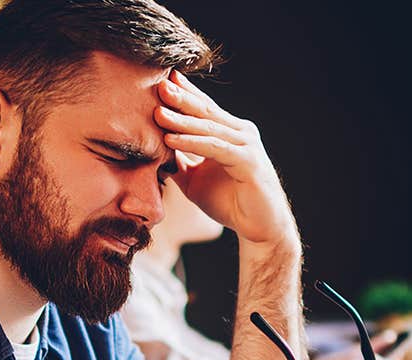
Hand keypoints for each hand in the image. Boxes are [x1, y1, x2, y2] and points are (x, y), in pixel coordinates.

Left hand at [155, 71, 292, 244]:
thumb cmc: (229, 203)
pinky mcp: (248, 162)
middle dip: (181, 98)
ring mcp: (247, 146)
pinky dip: (192, 143)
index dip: (184, 94)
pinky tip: (171, 140)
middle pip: (206, 111)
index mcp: (230, 133)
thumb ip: (177, 163)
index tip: (161, 80)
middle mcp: (241, 134)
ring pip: (209, 128)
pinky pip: (215, 148)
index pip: (204, 108)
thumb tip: (153, 150)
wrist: (258, 228)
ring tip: (158, 112)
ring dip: (182, 120)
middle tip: (158, 84)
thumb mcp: (193, 180)